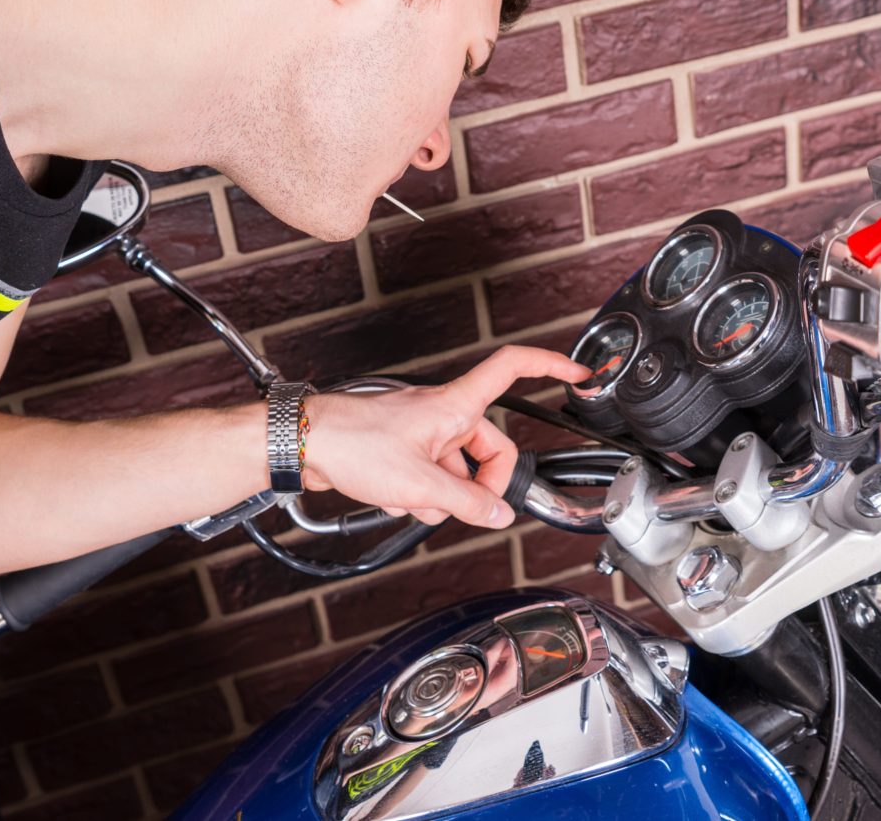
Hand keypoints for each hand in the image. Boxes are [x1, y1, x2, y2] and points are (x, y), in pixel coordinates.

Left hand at [300, 346, 589, 529]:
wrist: (303, 442)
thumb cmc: (353, 444)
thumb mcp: (421, 484)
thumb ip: (467, 503)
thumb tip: (498, 514)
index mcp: (454, 406)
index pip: (512, 368)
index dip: (549, 366)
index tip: (578, 372)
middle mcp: (441, 413)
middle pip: (488, 447)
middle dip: (478, 484)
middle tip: (462, 506)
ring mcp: (420, 431)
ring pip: (455, 469)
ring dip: (440, 495)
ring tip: (410, 500)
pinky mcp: (400, 448)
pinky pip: (428, 476)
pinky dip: (416, 493)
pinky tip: (393, 498)